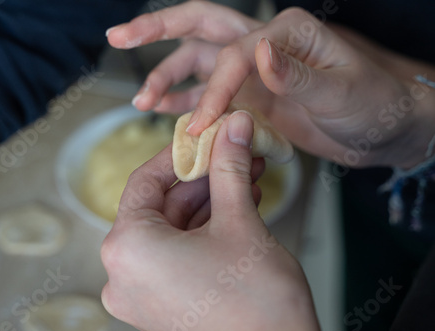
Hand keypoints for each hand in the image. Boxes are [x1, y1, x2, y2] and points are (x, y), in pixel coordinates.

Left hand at [101, 111, 319, 330]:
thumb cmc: (257, 302)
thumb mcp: (240, 222)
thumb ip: (229, 167)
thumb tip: (232, 126)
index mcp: (128, 249)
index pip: (145, 182)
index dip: (178, 155)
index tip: (205, 138)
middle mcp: (123, 274)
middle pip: (161, 207)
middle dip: (203, 180)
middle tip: (235, 156)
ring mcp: (140, 294)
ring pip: (172, 231)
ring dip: (209, 204)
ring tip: (245, 180)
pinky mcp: (160, 306)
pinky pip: (176, 255)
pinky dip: (203, 232)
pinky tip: (237, 210)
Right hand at [107, 2, 434, 168]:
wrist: (387, 126)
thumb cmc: (376, 100)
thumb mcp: (344, 89)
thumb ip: (299, 74)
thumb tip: (258, 53)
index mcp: (285, 32)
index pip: (232, 55)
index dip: (213, 90)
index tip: (200, 124)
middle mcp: (263, 45)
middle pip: (200, 29)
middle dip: (158, 30)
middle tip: (118, 36)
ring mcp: (255, 73)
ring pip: (199, 66)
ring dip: (167, 77)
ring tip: (142, 100)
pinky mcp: (254, 99)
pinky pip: (212, 96)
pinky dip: (188, 102)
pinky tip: (166, 111)